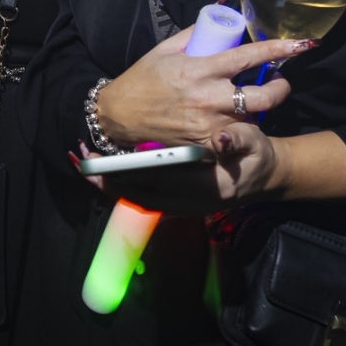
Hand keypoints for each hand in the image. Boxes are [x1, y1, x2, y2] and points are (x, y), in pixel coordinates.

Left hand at [75, 124, 284, 215]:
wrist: (265, 179)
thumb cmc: (256, 158)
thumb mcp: (254, 145)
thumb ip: (238, 141)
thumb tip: (223, 139)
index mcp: (200, 186)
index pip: (152, 179)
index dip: (124, 169)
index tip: (99, 160)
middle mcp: (186, 201)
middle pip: (135, 192)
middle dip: (106, 177)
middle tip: (80, 158)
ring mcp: (180, 205)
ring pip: (136, 199)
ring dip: (110, 186)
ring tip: (86, 168)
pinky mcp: (178, 205)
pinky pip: (144, 200)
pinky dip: (123, 189)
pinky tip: (108, 175)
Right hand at [97, 30, 311, 148]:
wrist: (118, 118)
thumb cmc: (141, 81)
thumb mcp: (164, 50)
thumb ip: (192, 36)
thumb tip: (216, 23)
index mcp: (200, 69)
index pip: (248, 57)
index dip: (277, 49)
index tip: (298, 44)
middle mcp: (208, 97)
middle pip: (262, 95)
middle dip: (281, 88)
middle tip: (282, 82)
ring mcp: (208, 124)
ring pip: (252, 118)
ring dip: (261, 109)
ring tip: (259, 101)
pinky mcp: (204, 144)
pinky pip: (234, 136)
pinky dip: (240, 128)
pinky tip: (237, 121)